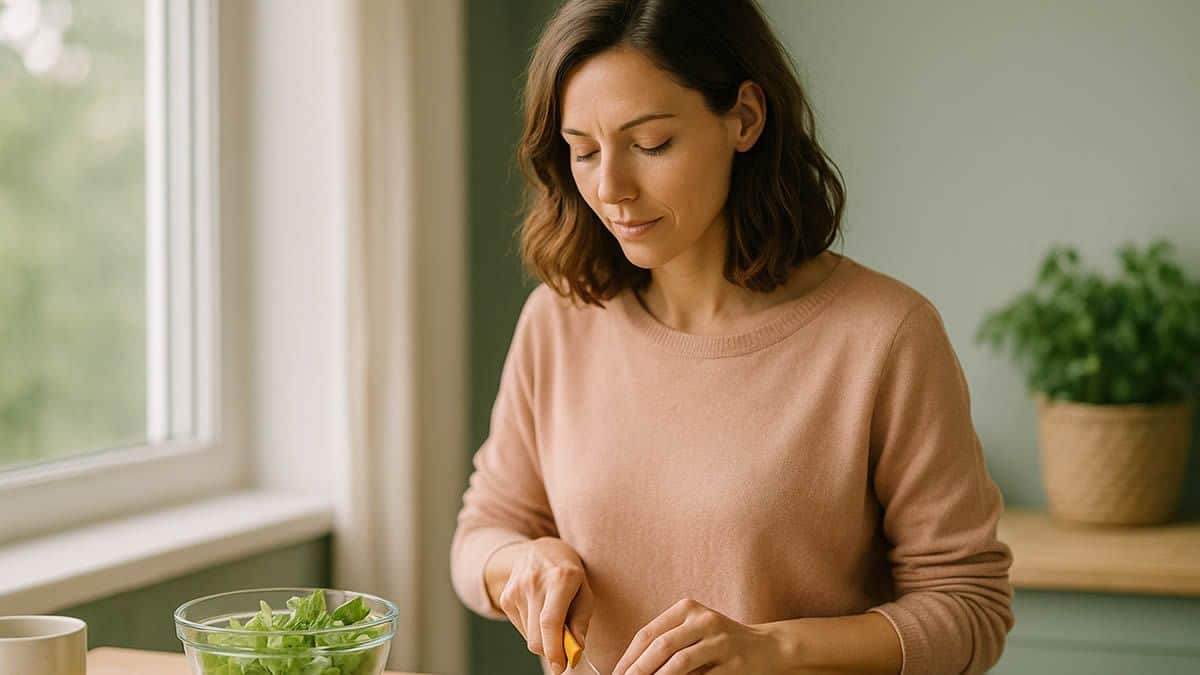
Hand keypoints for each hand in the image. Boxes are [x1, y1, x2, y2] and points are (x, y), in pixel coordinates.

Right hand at [495, 537, 594, 673]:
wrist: (539, 550)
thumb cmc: (568, 574)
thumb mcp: (585, 591)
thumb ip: (581, 622)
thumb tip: (575, 652)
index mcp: (560, 578)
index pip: (551, 622)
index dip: (555, 650)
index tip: (561, 668)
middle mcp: (534, 582)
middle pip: (537, 636)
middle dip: (551, 652)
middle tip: (563, 651)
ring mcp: (516, 589)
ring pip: (529, 636)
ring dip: (543, 639)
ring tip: (552, 618)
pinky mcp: (505, 597)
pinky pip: (521, 628)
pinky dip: (532, 630)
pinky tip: (539, 611)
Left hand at [614, 598, 786, 674]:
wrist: (766, 647)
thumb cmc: (719, 641)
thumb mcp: (693, 631)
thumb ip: (667, 643)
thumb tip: (631, 669)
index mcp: (688, 609)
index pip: (649, 633)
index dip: (629, 657)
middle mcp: (704, 620)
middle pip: (661, 646)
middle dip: (638, 670)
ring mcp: (721, 641)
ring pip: (679, 663)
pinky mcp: (734, 664)